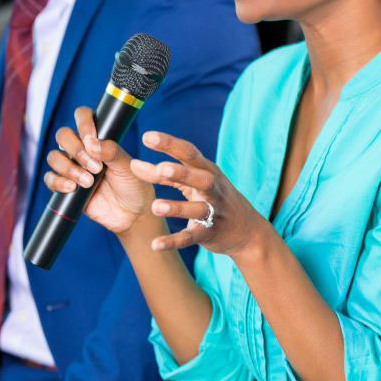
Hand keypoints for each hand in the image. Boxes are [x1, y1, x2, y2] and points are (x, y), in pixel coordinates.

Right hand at [43, 106, 155, 233]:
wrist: (131, 214)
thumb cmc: (133, 185)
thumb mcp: (128, 166)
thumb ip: (112, 152)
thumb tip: (92, 143)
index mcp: (98, 138)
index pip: (82, 116)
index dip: (83, 123)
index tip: (91, 138)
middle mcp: (82, 149)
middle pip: (63, 135)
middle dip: (76, 149)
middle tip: (95, 167)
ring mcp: (72, 167)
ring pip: (54, 157)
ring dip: (69, 168)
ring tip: (89, 181)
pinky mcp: (65, 186)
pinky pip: (50, 179)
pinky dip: (58, 182)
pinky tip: (73, 188)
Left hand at [131, 131, 268, 257]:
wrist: (246, 230)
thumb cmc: (213, 197)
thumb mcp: (195, 181)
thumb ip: (165, 173)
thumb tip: (134, 165)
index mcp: (207, 170)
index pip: (189, 153)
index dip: (169, 144)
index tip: (147, 136)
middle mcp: (213, 189)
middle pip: (199, 178)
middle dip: (181, 173)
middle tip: (161, 169)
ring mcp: (213, 212)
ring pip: (196, 209)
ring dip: (176, 208)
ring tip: (155, 206)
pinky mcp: (209, 233)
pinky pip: (190, 237)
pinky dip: (173, 241)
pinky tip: (155, 244)